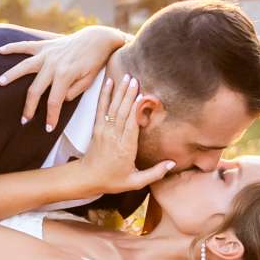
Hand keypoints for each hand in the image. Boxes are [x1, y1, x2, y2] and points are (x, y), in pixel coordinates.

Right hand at [0, 24, 127, 131]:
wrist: (97, 39)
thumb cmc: (95, 61)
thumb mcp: (90, 80)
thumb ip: (74, 91)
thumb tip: (61, 98)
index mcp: (65, 75)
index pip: (54, 102)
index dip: (50, 117)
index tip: (48, 128)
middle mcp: (53, 64)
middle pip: (35, 89)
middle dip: (29, 107)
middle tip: (24, 121)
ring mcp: (47, 53)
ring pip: (25, 66)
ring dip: (12, 75)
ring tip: (0, 83)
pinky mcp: (45, 45)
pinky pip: (26, 45)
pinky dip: (13, 47)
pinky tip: (0, 51)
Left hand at [74, 71, 175, 195]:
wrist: (87, 178)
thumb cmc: (112, 180)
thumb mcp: (135, 182)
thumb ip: (155, 173)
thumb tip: (172, 164)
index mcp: (124, 148)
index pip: (131, 125)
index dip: (136, 109)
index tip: (142, 95)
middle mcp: (113, 136)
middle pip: (122, 112)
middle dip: (129, 95)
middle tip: (136, 80)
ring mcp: (103, 130)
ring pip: (113, 107)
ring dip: (119, 91)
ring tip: (127, 77)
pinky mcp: (97, 127)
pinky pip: (101, 108)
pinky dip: (104, 94)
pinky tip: (109, 83)